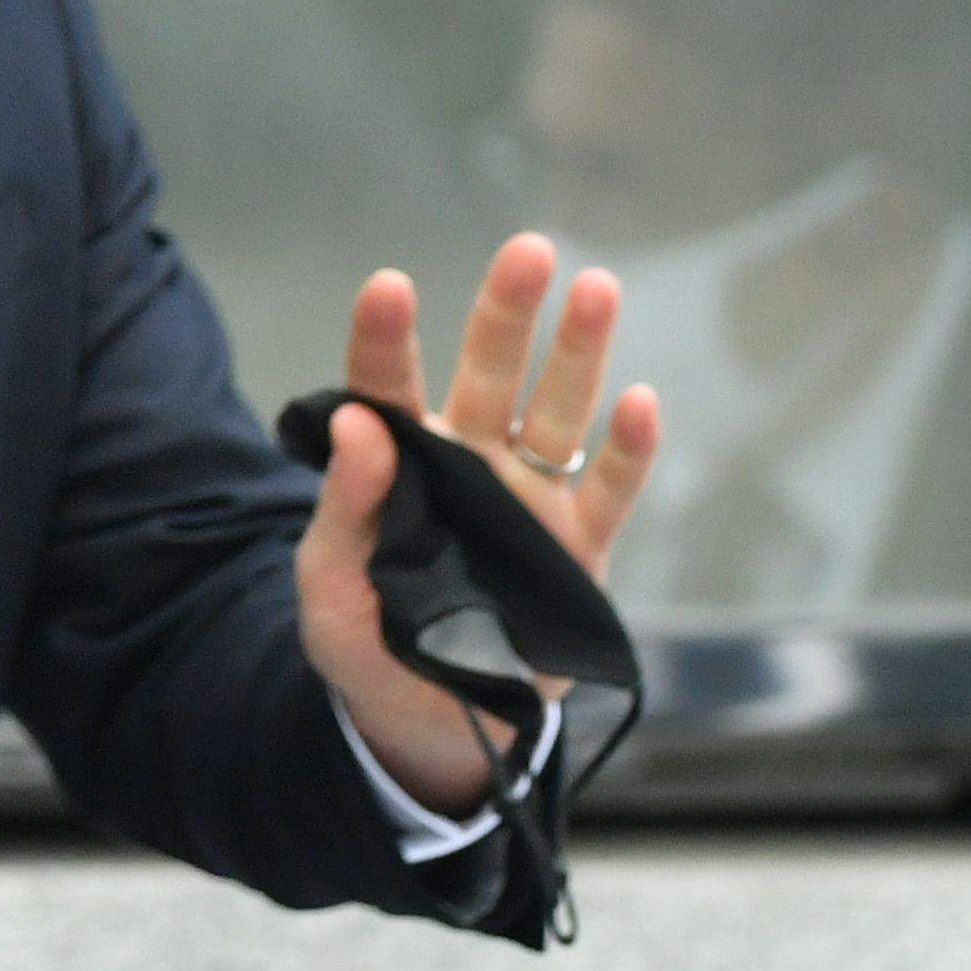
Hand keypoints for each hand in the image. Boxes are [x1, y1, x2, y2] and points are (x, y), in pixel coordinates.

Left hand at [299, 230, 660, 814]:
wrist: (429, 720)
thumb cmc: (366, 644)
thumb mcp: (330, 590)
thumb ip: (342, 511)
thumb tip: (356, 426)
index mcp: (398, 465)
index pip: (386, 389)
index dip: (385, 338)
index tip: (387, 286)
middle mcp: (469, 465)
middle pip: (490, 374)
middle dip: (507, 314)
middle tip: (529, 249)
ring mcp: (530, 499)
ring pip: (559, 412)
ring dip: (578, 354)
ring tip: (596, 289)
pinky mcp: (580, 546)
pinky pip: (612, 488)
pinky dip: (630, 449)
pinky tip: (639, 403)